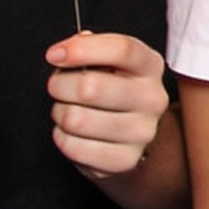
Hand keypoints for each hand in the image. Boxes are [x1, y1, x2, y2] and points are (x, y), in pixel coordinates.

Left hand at [47, 32, 169, 180]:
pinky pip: (73, 146)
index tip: (55, 55)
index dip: (81, 49)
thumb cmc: (112, 92)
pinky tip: (75, 134)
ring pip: (76, 119)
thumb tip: (66, 50)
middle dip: (60, 86)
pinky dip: (62, 138)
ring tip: (69, 112)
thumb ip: (89, 49)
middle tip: (59, 88)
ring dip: (60, 114)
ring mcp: (142, 132)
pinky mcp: (125, 160)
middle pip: (90, 87)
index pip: (121, 49)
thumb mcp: (108, 63)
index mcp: (150, 66)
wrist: (131, 137)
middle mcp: (153, 99)